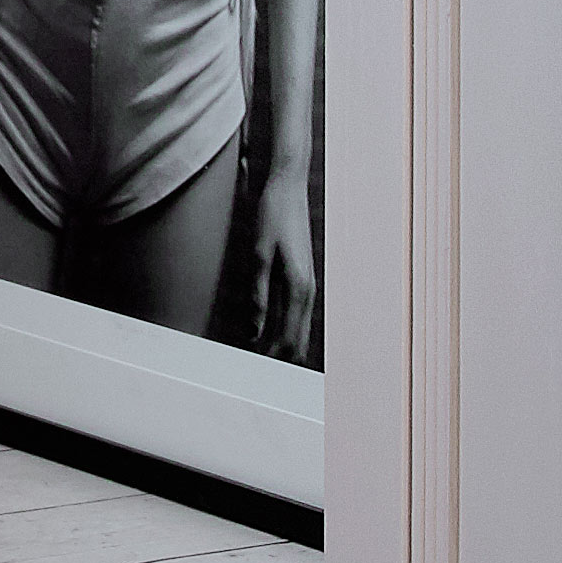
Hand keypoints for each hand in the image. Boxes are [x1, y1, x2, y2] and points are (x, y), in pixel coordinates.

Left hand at [218, 155, 317, 360]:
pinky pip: (293, 315)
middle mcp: (308, 290)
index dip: (272, 358)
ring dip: (280, 346)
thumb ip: (259, 293)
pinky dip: (281, 329)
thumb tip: (254, 330)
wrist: (288, 186)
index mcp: (300, 287)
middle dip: (278, 359)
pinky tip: (265, 334)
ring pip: (297, 330)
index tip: (253, 373)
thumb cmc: (272, 215)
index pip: (289, 338)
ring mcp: (306, 285)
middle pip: (297, 340)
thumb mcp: (259, 253)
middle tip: (254, 376)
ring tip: (257, 361)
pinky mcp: (299, 278)